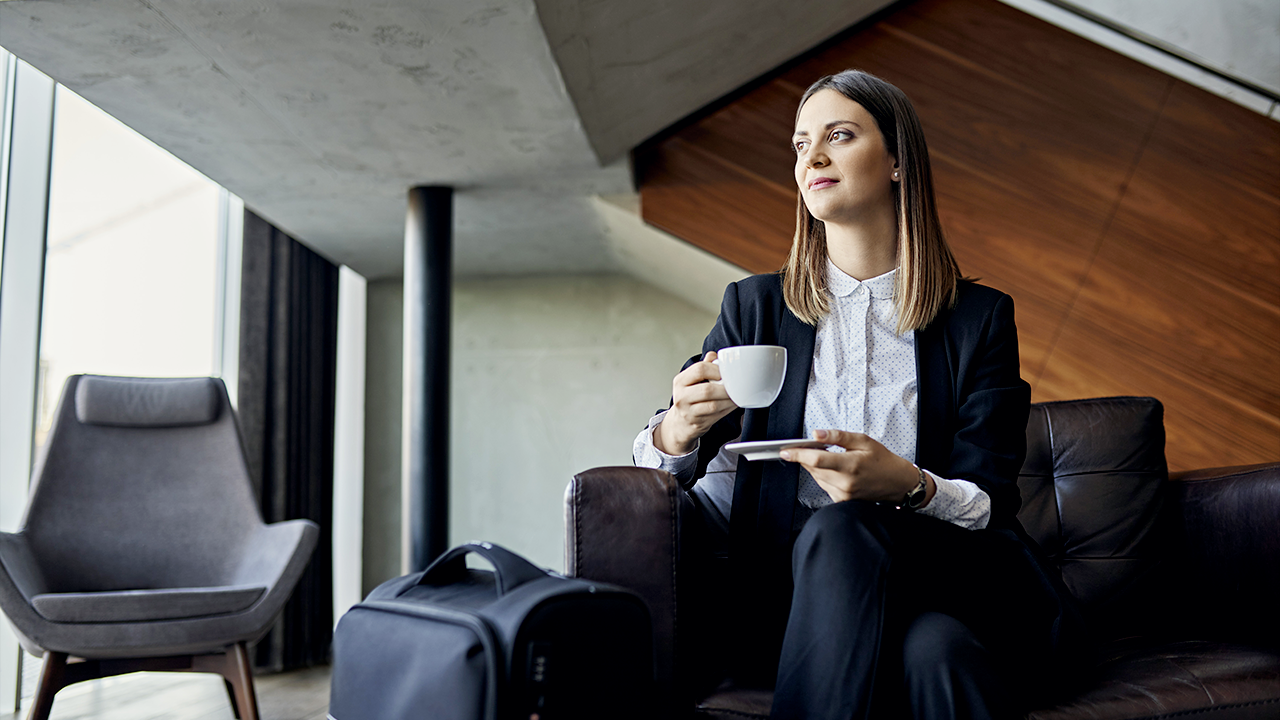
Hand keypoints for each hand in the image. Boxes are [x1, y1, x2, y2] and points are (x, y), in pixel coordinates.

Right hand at [655, 351, 737, 455]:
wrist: (681, 422)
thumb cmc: (690, 397)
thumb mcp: (692, 380)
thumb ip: (704, 366)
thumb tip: (715, 355)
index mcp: (680, 381)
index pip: (699, 369)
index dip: (716, 370)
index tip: (726, 372)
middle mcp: (681, 396)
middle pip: (707, 390)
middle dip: (725, 388)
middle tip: (736, 385)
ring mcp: (688, 412)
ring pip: (713, 405)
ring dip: (729, 400)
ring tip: (737, 395)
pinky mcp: (697, 423)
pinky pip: (716, 415)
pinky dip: (728, 408)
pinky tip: (733, 404)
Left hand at [779, 429, 931, 504]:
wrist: (897, 483)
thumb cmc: (883, 460)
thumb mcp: (863, 440)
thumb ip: (838, 436)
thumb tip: (817, 434)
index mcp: (851, 465)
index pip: (816, 460)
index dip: (797, 454)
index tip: (785, 451)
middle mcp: (846, 482)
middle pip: (813, 469)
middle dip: (806, 458)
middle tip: (810, 447)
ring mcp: (844, 494)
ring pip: (817, 478)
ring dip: (816, 466)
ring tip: (830, 458)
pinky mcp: (843, 500)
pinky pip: (824, 486)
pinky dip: (823, 476)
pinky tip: (835, 470)